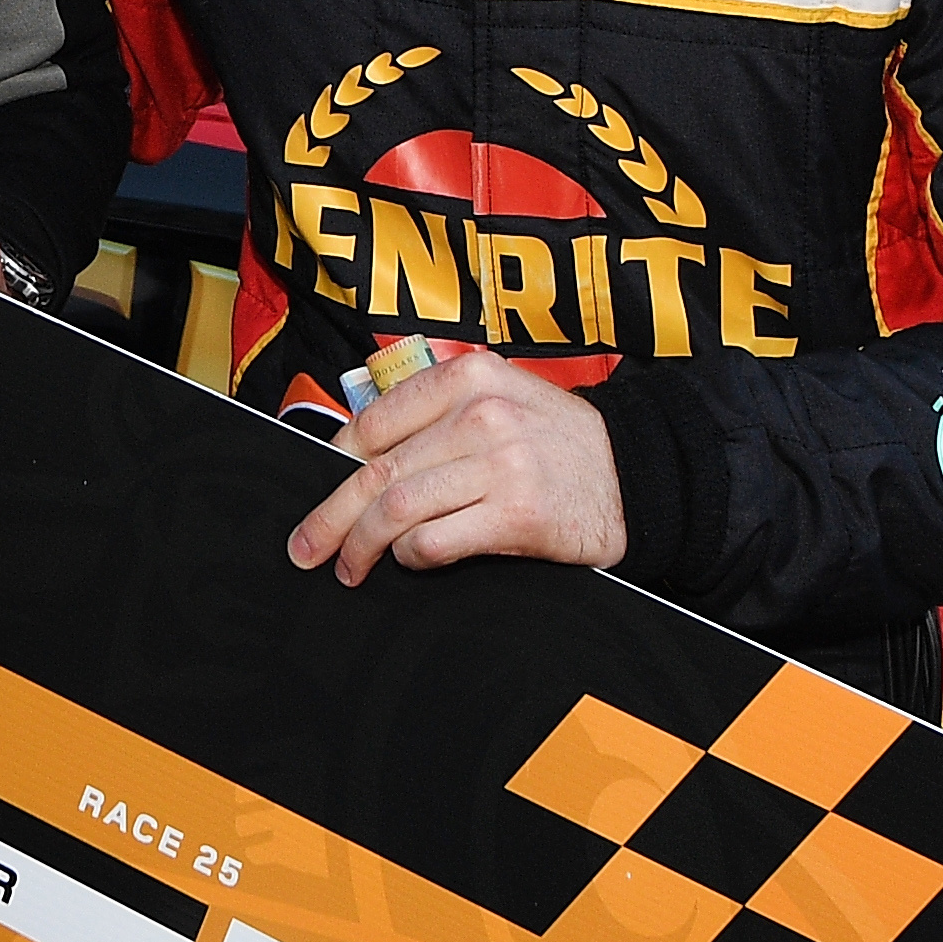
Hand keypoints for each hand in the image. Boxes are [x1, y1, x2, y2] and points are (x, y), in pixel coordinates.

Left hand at [288, 347, 627, 585]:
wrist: (636, 475)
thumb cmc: (558, 441)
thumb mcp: (502, 397)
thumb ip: (437, 412)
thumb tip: (358, 452)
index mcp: (469, 374)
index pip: (375, 421)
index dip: (335, 463)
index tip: (321, 488)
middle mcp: (481, 414)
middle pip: (375, 470)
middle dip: (329, 516)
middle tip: (306, 546)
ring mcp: (500, 464)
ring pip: (396, 507)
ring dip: (360, 545)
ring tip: (349, 567)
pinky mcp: (516, 514)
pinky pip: (435, 541)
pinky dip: (410, 557)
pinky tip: (410, 561)